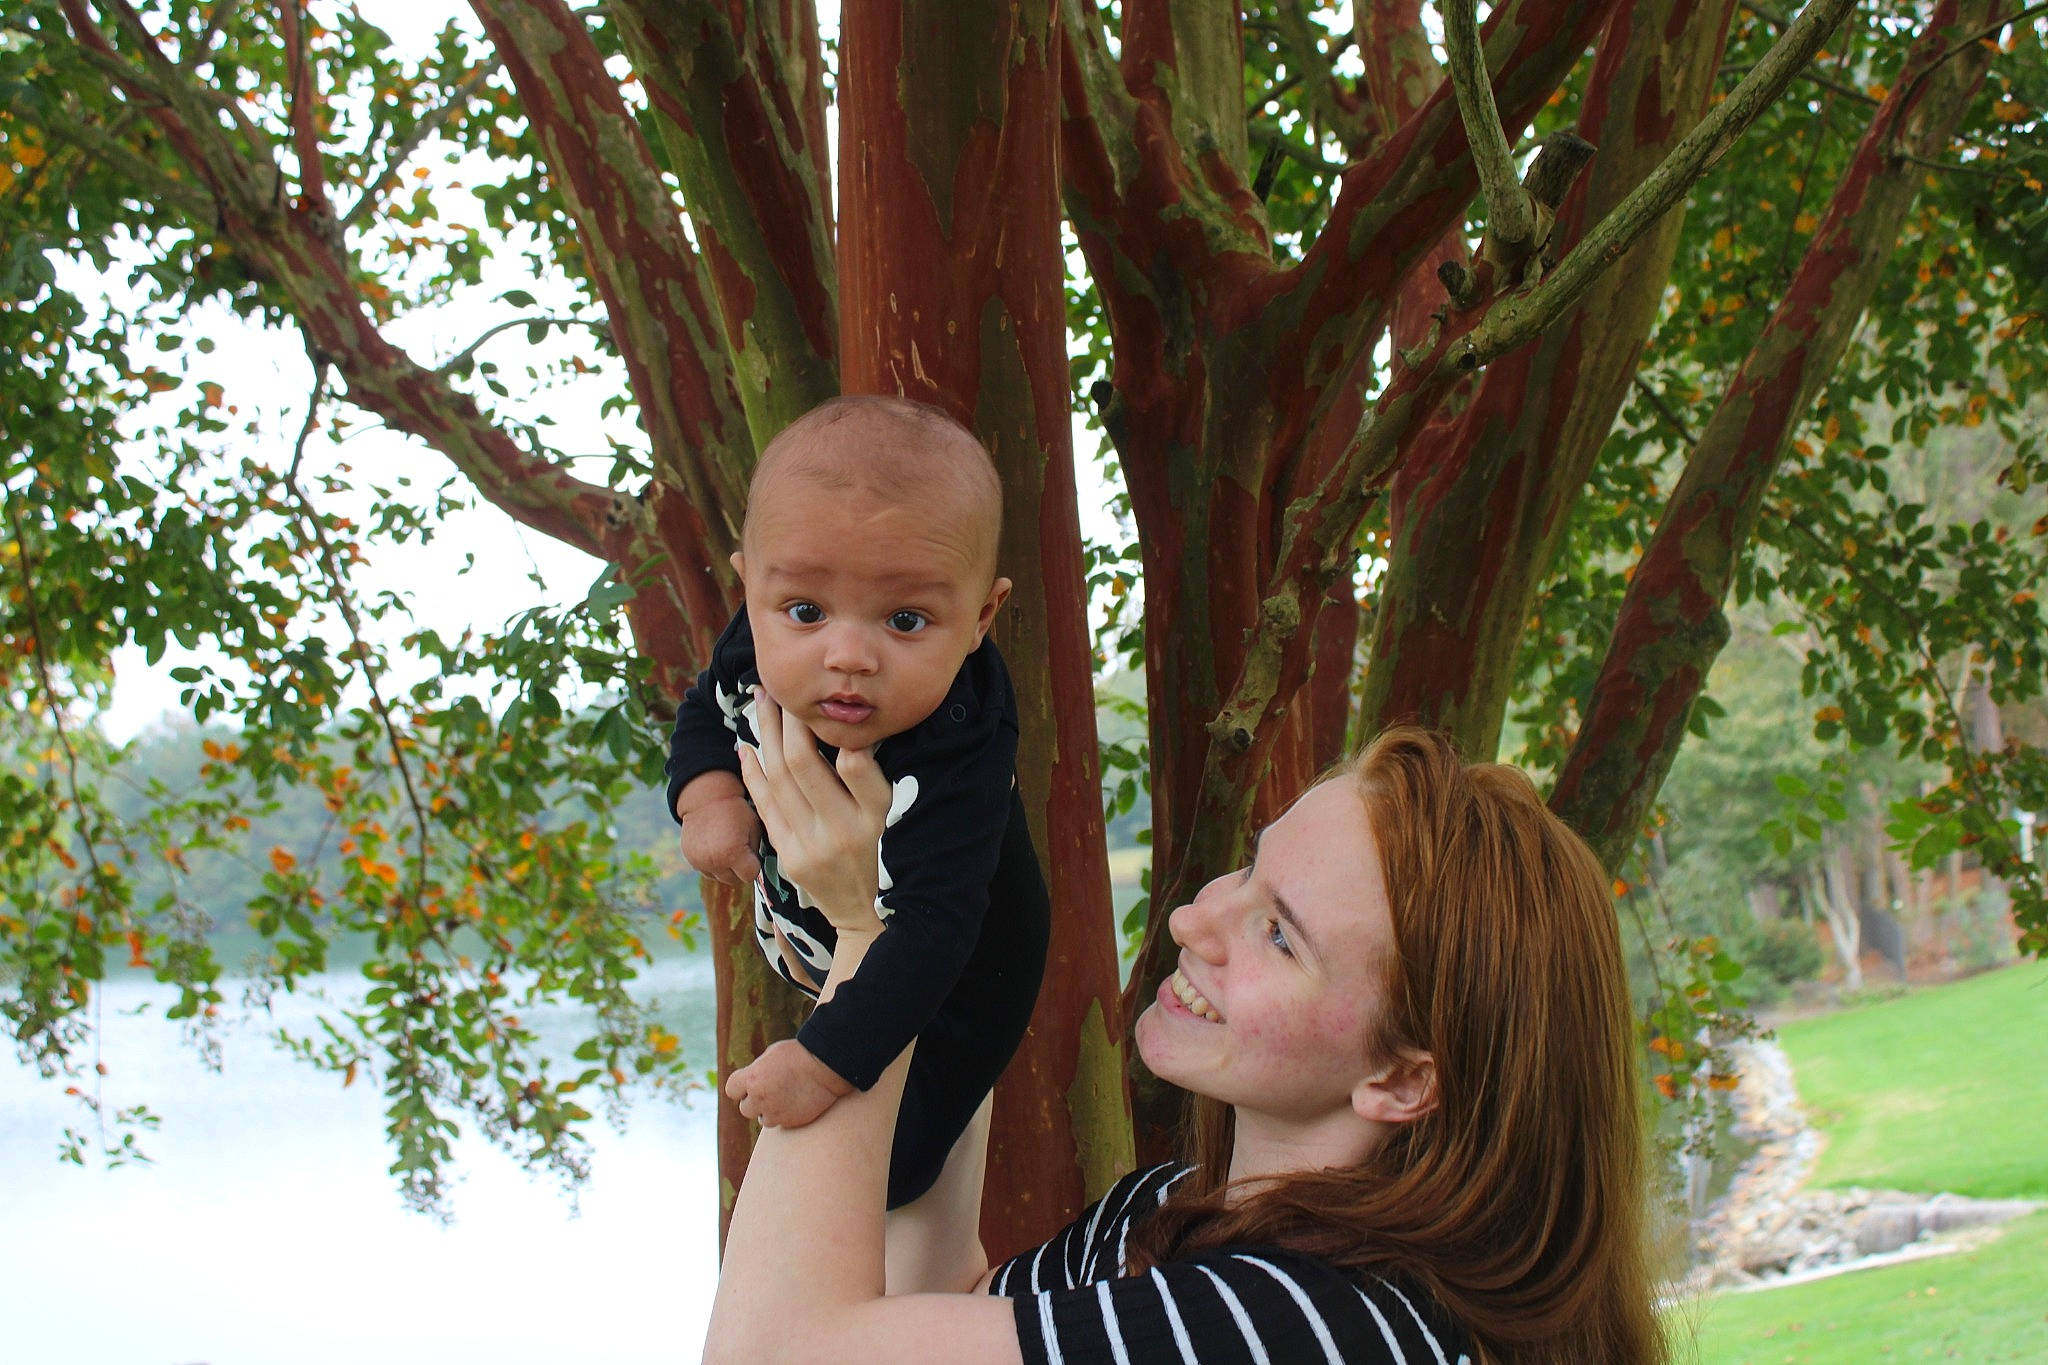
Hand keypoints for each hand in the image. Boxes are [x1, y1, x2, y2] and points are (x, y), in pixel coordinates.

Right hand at [677, 776, 762, 887]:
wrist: (706, 798)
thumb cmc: (735, 811)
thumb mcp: (754, 828)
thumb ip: (757, 851)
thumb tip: (758, 867)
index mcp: (733, 853)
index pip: (750, 875)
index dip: (753, 866)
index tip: (752, 854)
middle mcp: (715, 861)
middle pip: (734, 880)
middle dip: (739, 869)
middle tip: (739, 849)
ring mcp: (700, 862)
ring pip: (719, 877)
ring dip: (725, 868)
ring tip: (726, 846)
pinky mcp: (690, 859)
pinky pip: (706, 870)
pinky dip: (711, 863)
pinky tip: (714, 846)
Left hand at [725, 1038, 853, 1127]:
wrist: (827, 1066)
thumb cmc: (799, 1054)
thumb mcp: (771, 1055)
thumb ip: (756, 1071)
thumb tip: (748, 1082)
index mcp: (752, 1078)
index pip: (731, 1090)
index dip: (740, 1087)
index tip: (750, 1082)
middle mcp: (760, 1097)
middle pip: (745, 1108)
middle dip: (754, 1100)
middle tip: (770, 1090)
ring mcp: (775, 1112)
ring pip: (762, 1119)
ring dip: (769, 1110)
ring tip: (785, 1096)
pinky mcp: (790, 1122)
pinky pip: (780, 1123)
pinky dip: (785, 1115)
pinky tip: (796, 1101)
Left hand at [737, 688, 892, 935]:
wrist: (871, 920)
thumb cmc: (891, 857)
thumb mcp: (898, 817)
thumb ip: (874, 777)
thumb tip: (849, 725)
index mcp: (879, 816)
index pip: (854, 761)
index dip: (836, 727)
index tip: (825, 700)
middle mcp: (844, 831)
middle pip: (802, 762)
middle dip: (787, 719)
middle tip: (782, 687)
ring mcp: (811, 847)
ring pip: (777, 778)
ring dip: (765, 734)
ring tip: (760, 701)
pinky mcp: (790, 858)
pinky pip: (765, 807)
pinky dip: (753, 772)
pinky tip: (746, 746)